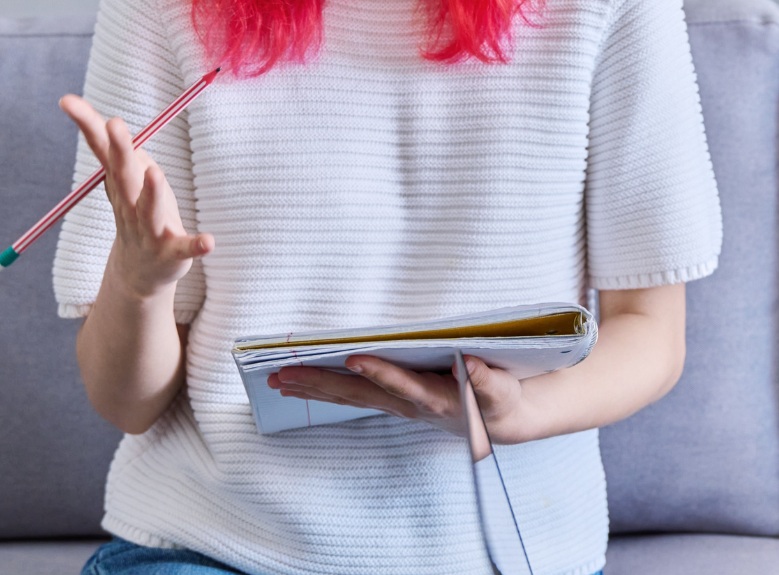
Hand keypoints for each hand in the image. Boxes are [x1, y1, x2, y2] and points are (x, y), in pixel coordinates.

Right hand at [60, 94, 213, 298]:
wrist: (140, 274)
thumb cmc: (137, 214)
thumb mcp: (127, 181)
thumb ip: (119, 152)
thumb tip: (108, 120)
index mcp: (120, 184)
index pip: (101, 150)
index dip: (87, 123)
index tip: (67, 100)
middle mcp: (130, 205)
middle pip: (124, 176)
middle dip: (120, 150)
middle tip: (114, 123)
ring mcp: (150, 230)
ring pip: (149, 210)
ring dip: (152, 192)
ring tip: (156, 173)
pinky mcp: (172, 252)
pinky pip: (184, 248)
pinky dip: (196, 245)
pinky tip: (209, 241)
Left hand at [268, 354, 531, 442]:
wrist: (497, 421)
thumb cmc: (498, 398)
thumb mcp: (501, 391)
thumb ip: (488, 381)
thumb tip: (473, 364)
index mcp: (435, 398)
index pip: (403, 383)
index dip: (380, 372)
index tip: (355, 358)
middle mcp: (408, 405)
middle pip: (361, 393)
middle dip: (322, 383)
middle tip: (284, 374)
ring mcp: (396, 404)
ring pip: (349, 396)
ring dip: (313, 388)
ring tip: (277, 380)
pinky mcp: (391, 400)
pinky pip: (350, 395)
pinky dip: (322, 388)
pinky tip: (297, 384)